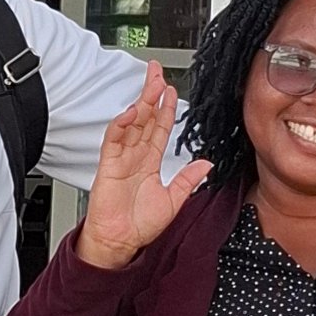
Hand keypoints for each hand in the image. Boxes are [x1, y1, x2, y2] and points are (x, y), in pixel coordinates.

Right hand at [75, 64, 211, 270]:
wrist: (120, 242)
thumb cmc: (139, 225)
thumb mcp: (174, 200)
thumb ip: (188, 180)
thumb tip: (206, 164)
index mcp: (150, 162)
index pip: (160, 128)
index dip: (166, 109)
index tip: (171, 90)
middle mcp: (136, 156)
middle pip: (145, 118)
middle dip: (151, 94)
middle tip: (157, 73)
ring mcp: (121, 158)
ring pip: (132, 123)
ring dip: (141, 103)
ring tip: (151, 85)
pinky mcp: (109, 165)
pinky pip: (114, 140)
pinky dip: (121, 125)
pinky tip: (131, 112)